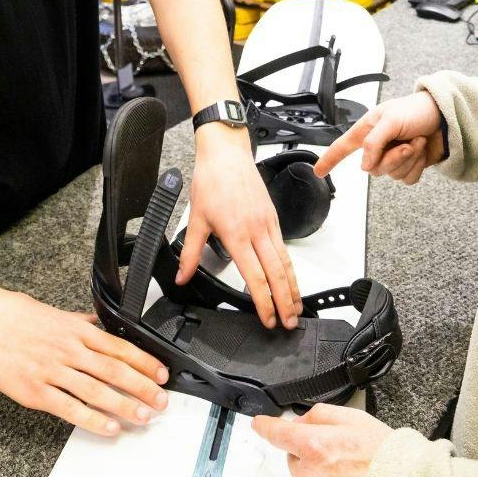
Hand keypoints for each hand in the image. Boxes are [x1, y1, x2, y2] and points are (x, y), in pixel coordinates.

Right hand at [0, 287, 169, 435]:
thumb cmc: (12, 314)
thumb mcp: (53, 311)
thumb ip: (78, 322)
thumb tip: (97, 324)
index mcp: (75, 329)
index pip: (119, 347)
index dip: (144, 362)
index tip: (161, 374)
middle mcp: (69, 349)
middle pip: (115, 370)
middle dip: (143, 387)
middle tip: (161, 401)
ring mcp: (52, 370)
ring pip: (97, 391)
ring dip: (124, 406)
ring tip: (143, 417)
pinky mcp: (35, 390)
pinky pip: (70, 407)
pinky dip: (92, 419)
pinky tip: (109, 427)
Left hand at [176, 123, 299, 328]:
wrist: (226, 153)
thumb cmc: (211, 180)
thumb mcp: (196, 218)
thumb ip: (190, 253)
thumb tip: (181, 277)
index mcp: (237, 235)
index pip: (256, 277)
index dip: (264, 303)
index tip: (268, 320)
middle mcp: (257, 231)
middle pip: (278, 274)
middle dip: (285, 302)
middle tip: (290, 323)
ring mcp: (268, 224)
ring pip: (286, 262)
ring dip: (293, 288)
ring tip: (295, 308)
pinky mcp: (273, 218)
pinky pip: (284, 248)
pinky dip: (290, 268)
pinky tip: (290, 279)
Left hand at [252, 403, 394, 476]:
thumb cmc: (392, 462)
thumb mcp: (358, 421)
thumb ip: (321, 416)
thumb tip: (299, 420)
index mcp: (316, 447)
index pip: (277, 433)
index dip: (267, 427)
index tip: (260, 425)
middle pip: (296, 462)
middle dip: (311, 459)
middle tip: (342, 464)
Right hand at [313, 91, 445, 184]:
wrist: (446, 117)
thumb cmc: (416, 109)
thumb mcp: (390, 119)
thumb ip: (373, 143)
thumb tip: (364, 166)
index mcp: (367, 131)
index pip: (342, 147)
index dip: (329, 159)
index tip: (318, 171)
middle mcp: (378, 146)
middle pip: (374, 168)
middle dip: (394, 157)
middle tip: (407, 142)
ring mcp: (394, 157)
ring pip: (392, 174)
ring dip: (410, 159)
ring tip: (418, 141)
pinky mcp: (410, 166)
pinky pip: (407, 179)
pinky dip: (418, 167)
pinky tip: (423, 151)